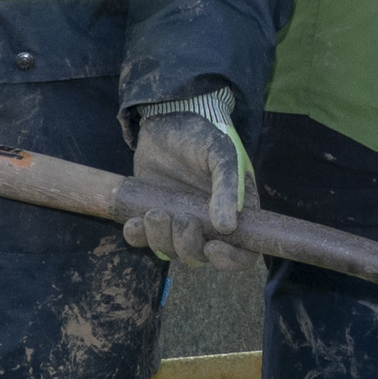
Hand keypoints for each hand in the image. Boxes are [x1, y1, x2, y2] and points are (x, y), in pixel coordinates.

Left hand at [125, 90, 255, 270]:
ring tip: (155, 212)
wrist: (167, 118)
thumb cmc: (203, 134)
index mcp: (236, 212)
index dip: (231, 260)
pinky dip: (137, 237)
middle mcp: (208, 224)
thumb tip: (227, 227)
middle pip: (201, 257)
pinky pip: (142, 241)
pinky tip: (134, 221)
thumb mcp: (222, 154)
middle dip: (187, 245)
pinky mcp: (153, 215)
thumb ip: (227, 187)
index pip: (243, 253)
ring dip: (161, 239)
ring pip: (170, 251)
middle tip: (181, 218)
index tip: (213, 249)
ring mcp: (179, 221)